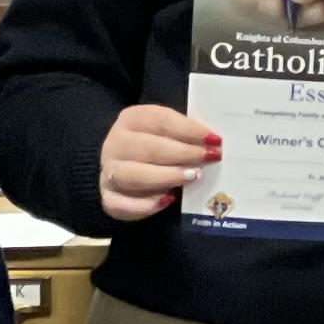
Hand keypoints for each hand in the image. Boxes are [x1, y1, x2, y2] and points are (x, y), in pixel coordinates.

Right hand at [100, 104, 218, 222]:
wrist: (124, 164)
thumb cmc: (156, 144)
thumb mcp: (167, 130)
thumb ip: (186, 133)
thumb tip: (214, 143)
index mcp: (132, 119)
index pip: (160, 120)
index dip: (189, 130)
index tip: (215, 140)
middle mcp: (115, 144)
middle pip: (148, 148)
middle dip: (184, 154)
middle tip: (210, 158)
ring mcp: (108, 172)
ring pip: (132, 176)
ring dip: (166, 177)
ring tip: (192, 177)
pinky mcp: (107, 198)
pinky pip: (122, 205)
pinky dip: (145, 205)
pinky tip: (168, 200)